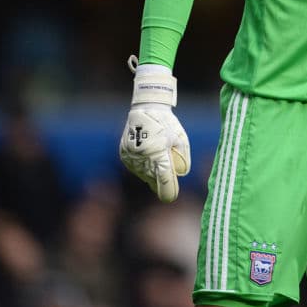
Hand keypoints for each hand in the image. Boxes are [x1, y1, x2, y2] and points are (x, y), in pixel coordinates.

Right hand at [119, 56, 190, 201]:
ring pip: (144, 175)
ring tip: (157, 157)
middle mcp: (143, 157)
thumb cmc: (167, 123)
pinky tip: (148, 156)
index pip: (164, 179)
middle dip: (162, 182)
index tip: (171, 197)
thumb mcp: (181, 139)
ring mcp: (131, 157)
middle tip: (169, 180)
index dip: (168, 190)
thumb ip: (182, 158)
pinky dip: (143, 167)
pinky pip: (136, 168)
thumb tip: (180, 174)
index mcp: (158, 153)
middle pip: (153, 179)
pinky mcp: (124, 155)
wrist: (146, 109)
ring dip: (152, 173)